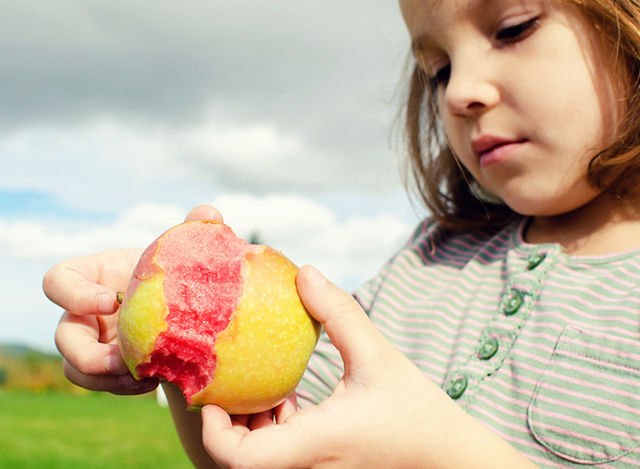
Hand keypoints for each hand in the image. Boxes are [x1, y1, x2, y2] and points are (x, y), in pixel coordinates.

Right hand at [43, 205, 222, 394]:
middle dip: (88, 354)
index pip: (58, 280)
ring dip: (107, 379)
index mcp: (92, 275)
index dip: (74, 293)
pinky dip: (126, 387)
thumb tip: (208, 212)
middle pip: (63, 338)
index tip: (111, 301)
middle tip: (124, 360)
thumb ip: (193, 232)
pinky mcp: (110, 369)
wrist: (187, 308)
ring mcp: (94, 343)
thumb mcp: (183, 252)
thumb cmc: (176, 272)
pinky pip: (105, 386)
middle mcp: (84, 312)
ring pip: (77, 370)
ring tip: (144, 376)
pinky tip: (157, 380)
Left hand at [201, 266, 534, 468]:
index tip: (212, 393)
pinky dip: (274, 430)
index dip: (213, 430)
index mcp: (314, 443)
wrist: (450, 459)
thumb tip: (304, 272)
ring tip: (260, 385)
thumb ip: (339, 311)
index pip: (240, 460)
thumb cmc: (419, 413)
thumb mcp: (378, 355)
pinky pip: (282, 456)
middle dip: (226, 422)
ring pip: (260, 460)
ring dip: (249, 426)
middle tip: (229, 378)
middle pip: (241, 460)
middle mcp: (307, 466)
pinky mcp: (323, 468)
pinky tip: (291, 400)